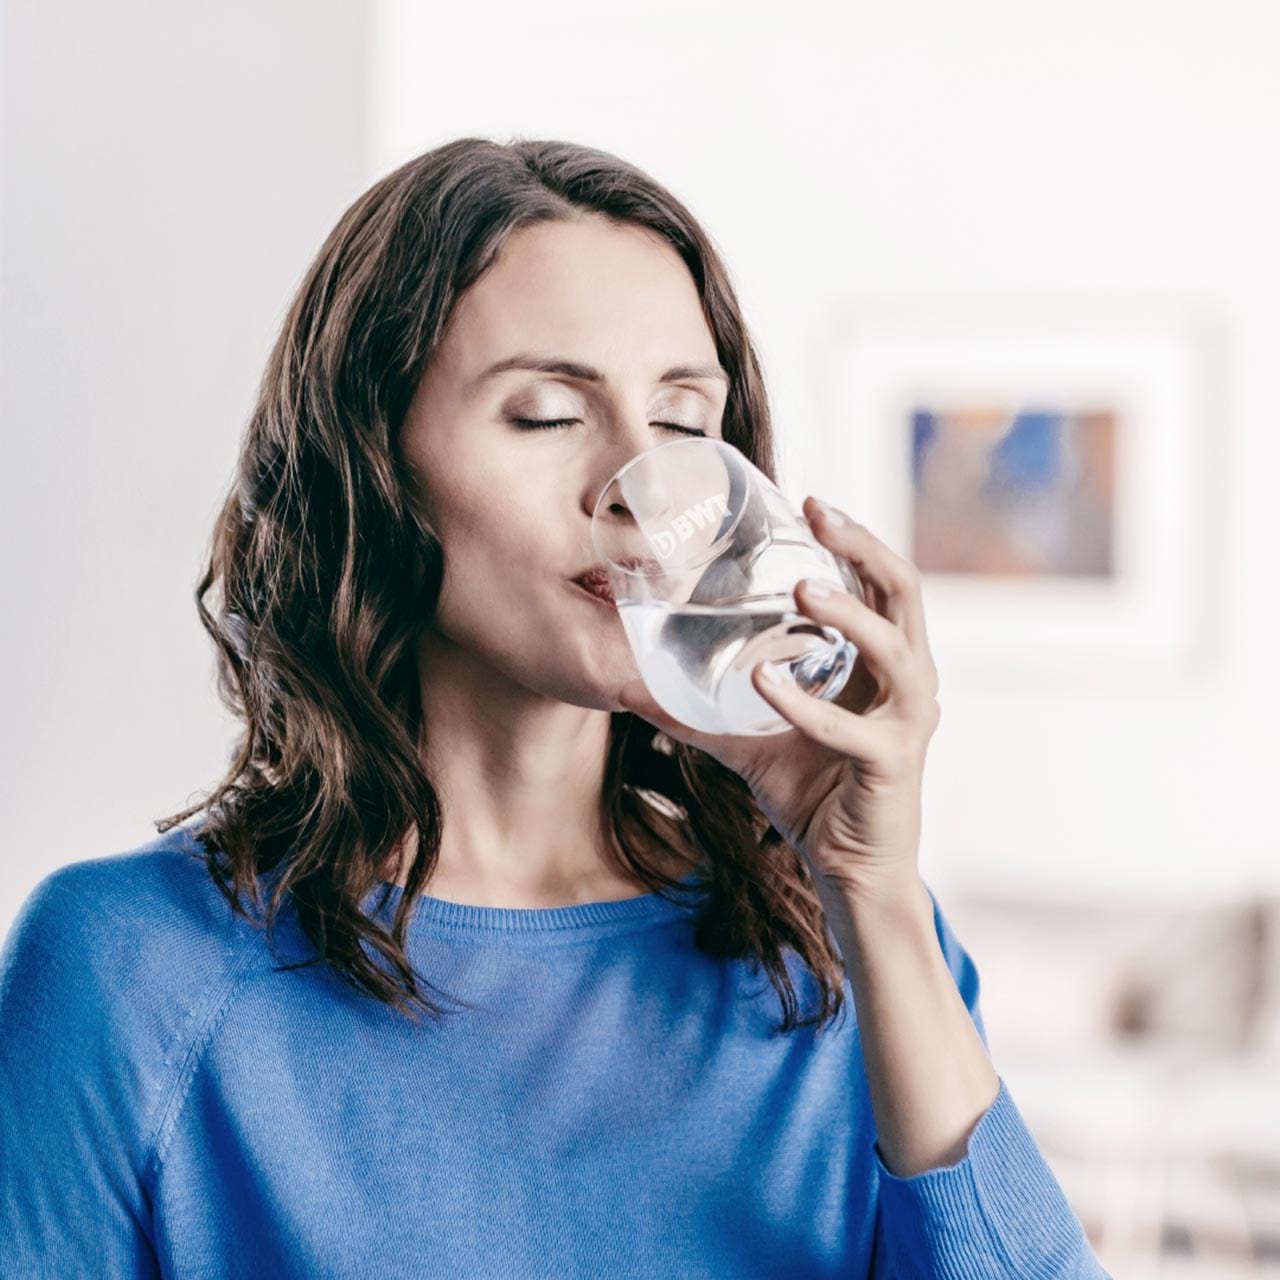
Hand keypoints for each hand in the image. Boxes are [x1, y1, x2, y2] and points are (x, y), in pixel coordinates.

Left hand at [616, 495, 941, 906]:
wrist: (849, 872)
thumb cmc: (813, 797)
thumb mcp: (748, 743)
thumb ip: (697, 715)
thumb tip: (626, 690)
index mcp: (882, 666)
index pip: (883, 584)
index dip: (855, 539)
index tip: (811, 502)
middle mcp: (908, 683)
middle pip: (904, 592)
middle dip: (863, 547)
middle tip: (818, 513)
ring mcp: (907, 723)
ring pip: (894, 650)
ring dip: (847, 614)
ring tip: (800, 589)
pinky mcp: (892, 765)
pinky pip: (850, 729)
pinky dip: (805, 706)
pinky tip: (763, 685)